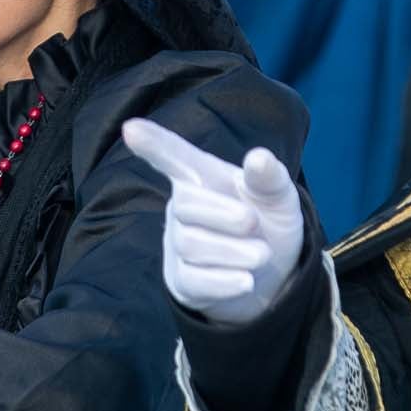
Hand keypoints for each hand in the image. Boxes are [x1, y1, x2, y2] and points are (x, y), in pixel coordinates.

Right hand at [121, 118, 304, 324]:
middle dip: (226, 216)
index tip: (131, 128)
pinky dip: (226, 282)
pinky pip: (195, 281)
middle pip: (185, 206)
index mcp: (205, 178)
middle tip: (255, 223)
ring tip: (262, 254)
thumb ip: (269, 177)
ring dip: (235, 252)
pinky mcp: (182, 282)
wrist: (276, 276)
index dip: (153, 143)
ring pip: (191, 246)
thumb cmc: (269, 223)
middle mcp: (184, 208)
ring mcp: (178, 245)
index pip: (174, 157)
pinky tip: (247, 280)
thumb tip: (259, 158)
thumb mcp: (279, 197)